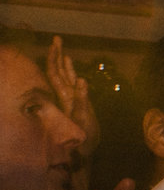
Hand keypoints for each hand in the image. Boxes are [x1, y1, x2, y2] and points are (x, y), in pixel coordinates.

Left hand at [45, 36, 97, 150]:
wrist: (84, 151)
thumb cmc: (83, 137)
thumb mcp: (84, 117)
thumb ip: (82, 99)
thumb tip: (82, 80)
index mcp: (64, 96)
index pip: (55, 72)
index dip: (54, 57)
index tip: (55, 43)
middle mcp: (65, 95)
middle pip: (57, 71)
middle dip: (56, 55)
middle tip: (57, 38)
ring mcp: (71, 99)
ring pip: (63, 77)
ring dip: (62, 62)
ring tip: (61, 49)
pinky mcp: (77, 103)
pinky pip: (72, 84)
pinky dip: (71, 73)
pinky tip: (71, 66)